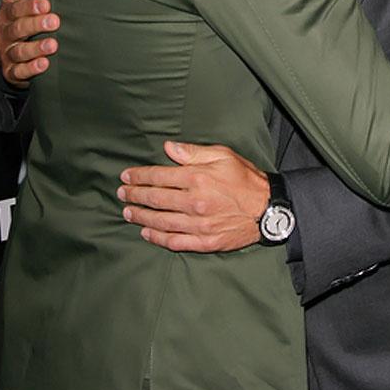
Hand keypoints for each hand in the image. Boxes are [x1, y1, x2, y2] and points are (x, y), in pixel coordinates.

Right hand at [0, 0, 59, 85]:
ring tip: (53, 45)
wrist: (12, 57)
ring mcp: (7, 54)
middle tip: (55, 22)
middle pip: (18, 29)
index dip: (29, 6)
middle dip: (36, 25)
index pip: (15, 9)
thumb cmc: (19, 24)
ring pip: (19, 51)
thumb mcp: (15, 5)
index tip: (46, 4)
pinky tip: (44, 64)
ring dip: (36, 48)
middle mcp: (5, 34)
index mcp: (7, 16)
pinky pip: (19, 71)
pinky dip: (31, 68)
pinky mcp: (12, 72)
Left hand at [118, 141, 269, 252]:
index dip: (139, 176)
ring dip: (141, 216)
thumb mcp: (222, 155)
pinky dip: (157, 237)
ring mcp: (198, 225)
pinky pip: (174, 241)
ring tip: (128, 213)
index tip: (125, 176)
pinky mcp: (204, 242)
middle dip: (134, 195)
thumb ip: (192, 152)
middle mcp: (194, 202)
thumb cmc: (245, 178)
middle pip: (155, 199)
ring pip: (160, 221)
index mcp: (197, 178)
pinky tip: (147, 232)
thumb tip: (168, 147)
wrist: (268, 209)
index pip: (159, 176)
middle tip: (121, 194)